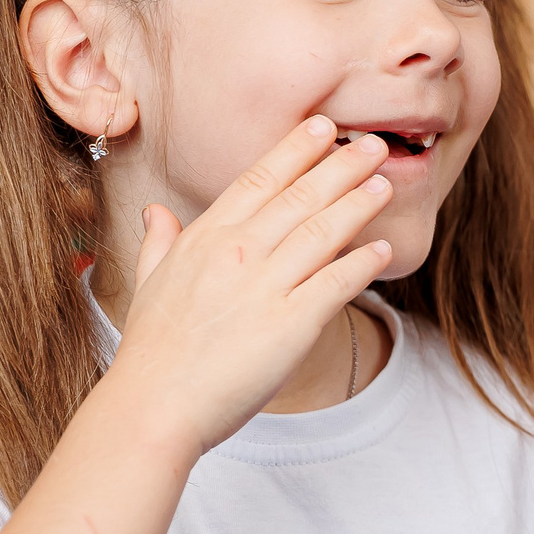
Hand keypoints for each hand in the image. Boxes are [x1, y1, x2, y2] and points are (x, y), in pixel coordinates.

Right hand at [104, 117, 394, 457]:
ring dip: (359, 205)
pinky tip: (383, 250)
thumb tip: (156, 212)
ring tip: (386, 185)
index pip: (258, 179)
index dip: (295, 150)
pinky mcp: (291, 326)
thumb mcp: (148, 284)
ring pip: (323, 233)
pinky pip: (336, 284)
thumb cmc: (153, 351)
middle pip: (300, 197)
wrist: (155, 407)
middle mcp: (237, 254)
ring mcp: (265, 288)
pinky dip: (363, 264)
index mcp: (205, 238)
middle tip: (373, 145)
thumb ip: (159, 244)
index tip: (322, 127)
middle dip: (341, 166)